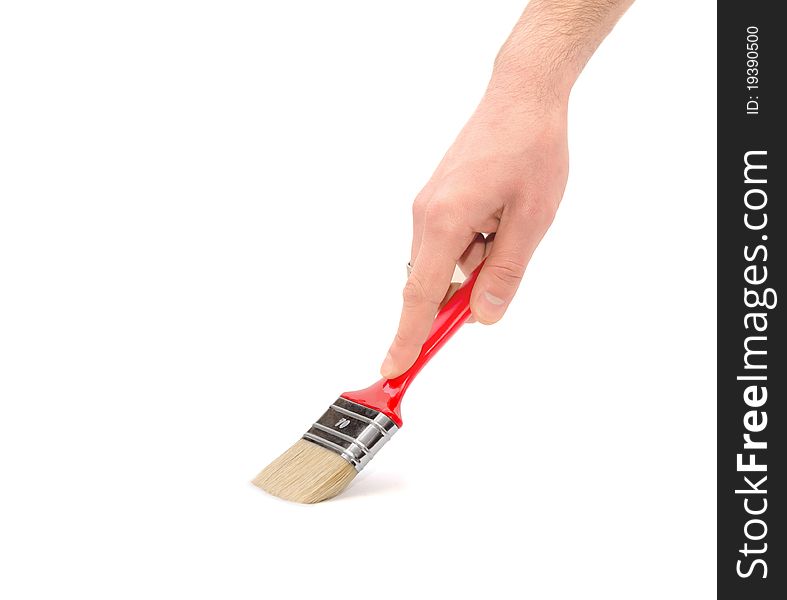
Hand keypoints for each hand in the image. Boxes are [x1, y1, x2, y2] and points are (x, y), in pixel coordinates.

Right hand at [380, 91, 568, 378]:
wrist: (522, 96)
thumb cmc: (530, 149)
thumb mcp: (531, 220)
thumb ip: (505, 274)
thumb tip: (484, 316)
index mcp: (445, 221)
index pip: (420, 295)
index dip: (408, 337)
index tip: (394, 368)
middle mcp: (426, 215)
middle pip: (431, 282)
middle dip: (462, 295)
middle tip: (499, 275)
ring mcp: (428, 206)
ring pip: (446, 261)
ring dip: (477, 263)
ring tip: (514, 223)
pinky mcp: (438, 200)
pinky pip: (449, 241)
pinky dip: (474, 246)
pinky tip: (502, 217)